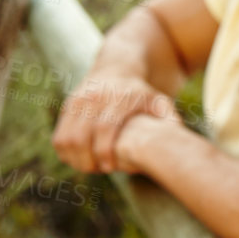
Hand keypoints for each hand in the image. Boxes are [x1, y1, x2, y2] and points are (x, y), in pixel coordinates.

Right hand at [51, 72, 179, 173]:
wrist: (117, 67)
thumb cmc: (142, 94)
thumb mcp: (159, 102)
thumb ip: (170, 120)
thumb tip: (179, 139)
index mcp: (120, 98)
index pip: (105, 127)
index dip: (105, 151)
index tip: (110, 168)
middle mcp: (95, 98)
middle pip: (81, 136)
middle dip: (87, 160)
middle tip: (98, 170)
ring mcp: (78, 101)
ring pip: (66, 138)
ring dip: (75, 158)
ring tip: (89, 166)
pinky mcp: (67, 106)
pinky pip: (59, 136)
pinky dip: (65, 152)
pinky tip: (79, 159)